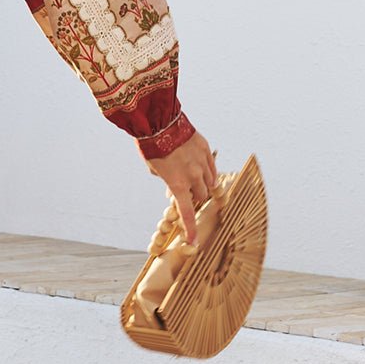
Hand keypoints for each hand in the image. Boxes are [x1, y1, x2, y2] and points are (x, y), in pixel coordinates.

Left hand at [144, 131, 218, 245]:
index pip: (187, 212)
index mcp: (177, 184)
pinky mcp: (206, 150)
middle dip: (194, 197)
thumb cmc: (152, 147)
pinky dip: (208, 173)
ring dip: (203, 186)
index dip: (191, 229)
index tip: (193, 241)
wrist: (158, 122)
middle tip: (185, 191)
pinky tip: (202, 170)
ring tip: (194, 180)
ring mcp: (202, 163)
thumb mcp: (155, 170)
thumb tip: (174, 188)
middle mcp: (193, 176)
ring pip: (210, 183)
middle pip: (201, 196)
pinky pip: (213, 168)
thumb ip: (167, 182)